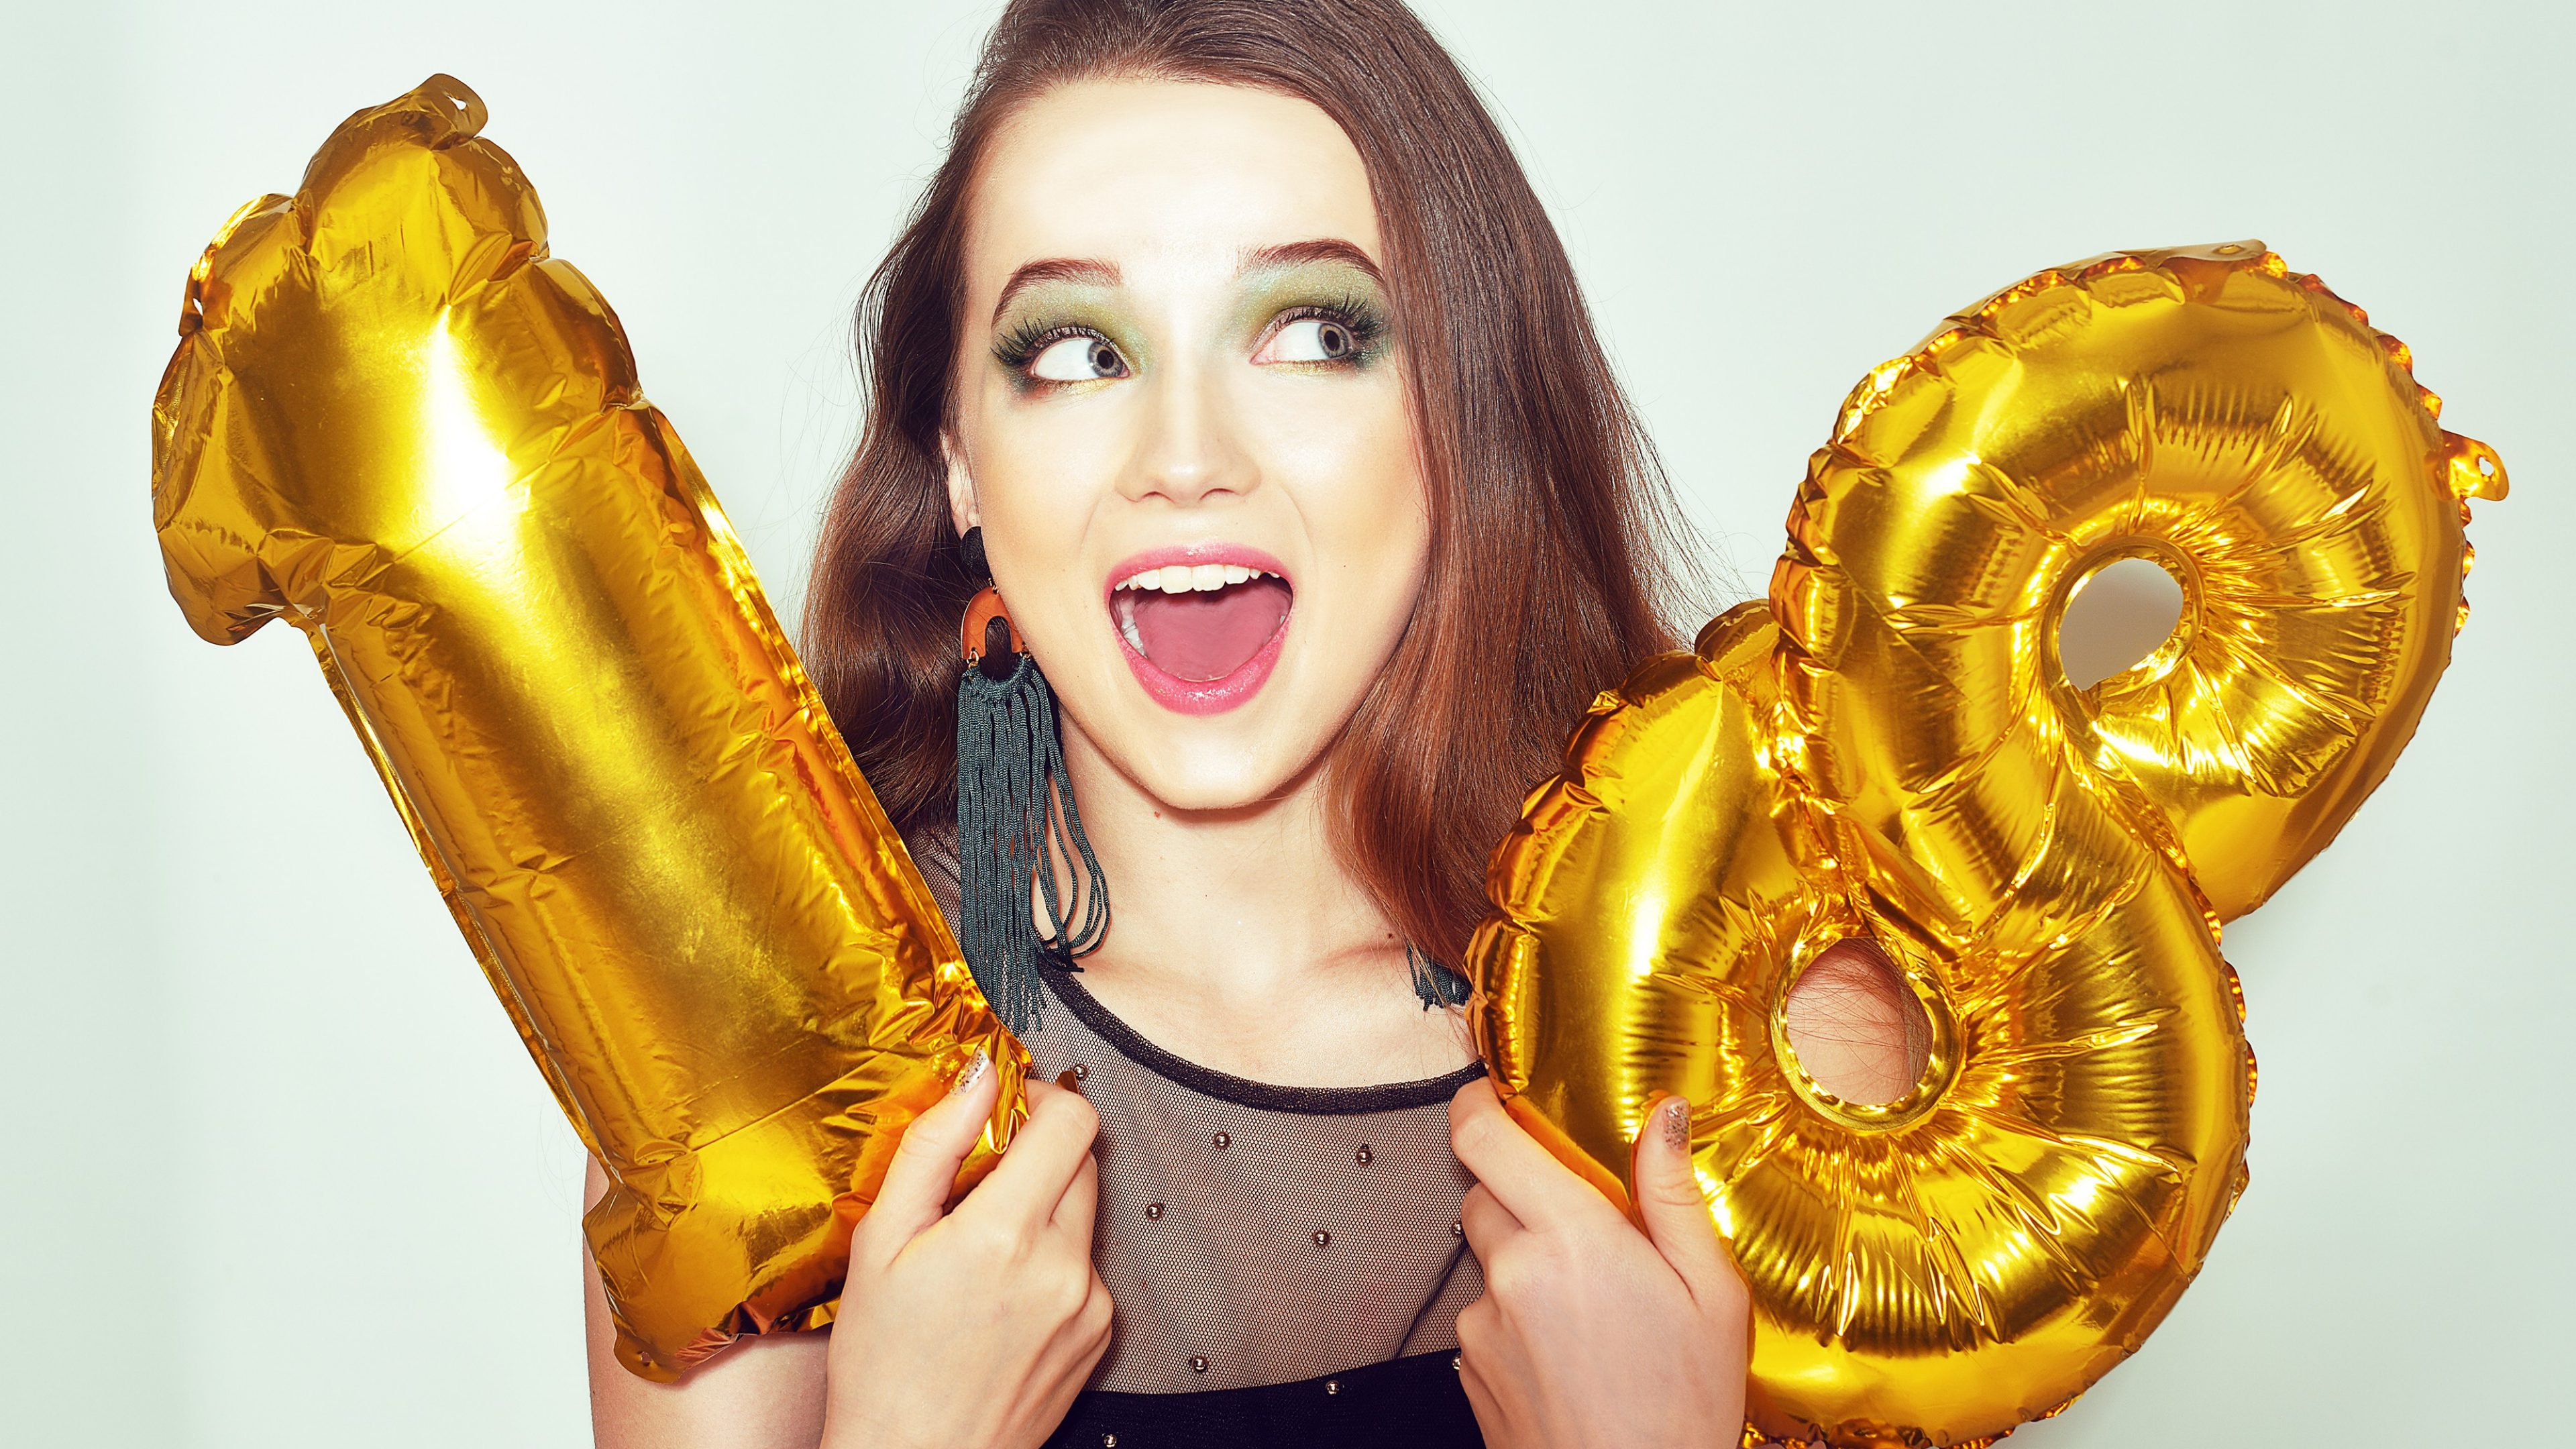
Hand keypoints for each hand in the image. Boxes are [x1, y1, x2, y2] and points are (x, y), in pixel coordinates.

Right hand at [821, 1054, 1112, 1448]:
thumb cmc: (883, 1366)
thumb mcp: (880, 1242)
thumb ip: (933, 1147)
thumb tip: (976, 1076)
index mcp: (1006, 1235)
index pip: (1072, 1119)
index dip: (1039, 1099)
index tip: (1006, 1113)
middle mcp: (1064, 1267)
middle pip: (1085, 1158)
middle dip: (1038, 1153)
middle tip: (980, 1185)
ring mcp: (1091, 1304)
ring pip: (1086, 1212)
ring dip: (1046, 1209)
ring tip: (983, 1254)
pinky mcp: (1102, 1334)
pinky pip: (1088, 1266)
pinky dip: (1054, 1262)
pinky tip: (1003, 1297)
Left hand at [1449, 1078, 1748, 1448]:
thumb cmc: (1684, 1409)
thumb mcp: (1711, 1294)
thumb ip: (1674, 1195)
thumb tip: (1664, 1116)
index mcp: (1571, 1239)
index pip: (1484, 1139)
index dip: (1476, 1104)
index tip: (1489, 1095)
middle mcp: (1511, 1274)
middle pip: (1484, 1195)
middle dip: (1523, 1196)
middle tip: (1583, 1232)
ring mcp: (1481, 1327)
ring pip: (1487, 1262)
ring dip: (1523, 1266)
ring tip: (1591, 1315)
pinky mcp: (1469, 1371)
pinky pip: (1484, 1319)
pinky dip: (1516, 1321)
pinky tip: (1570, 1355)